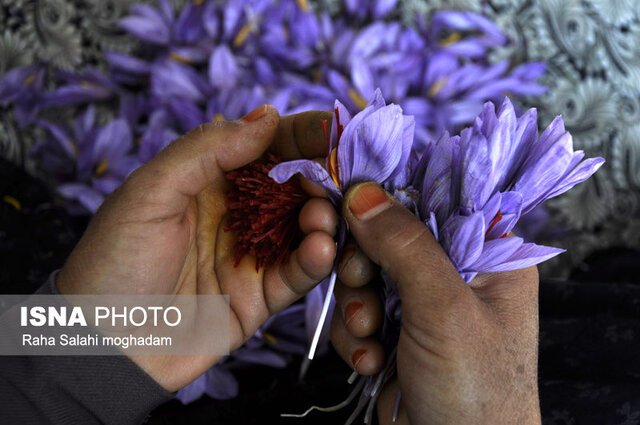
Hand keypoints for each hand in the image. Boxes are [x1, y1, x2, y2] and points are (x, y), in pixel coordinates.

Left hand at [56, 106, 338, 391]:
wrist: (100, 347)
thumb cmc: (114, 262)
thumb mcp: (150, 193)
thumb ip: (207, 149)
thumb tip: (267, 114)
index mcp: (206, 181)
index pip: (262, 147)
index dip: (298, 134)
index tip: (332, 129)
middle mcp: (235, 214)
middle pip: (292, 185)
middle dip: (319, 177)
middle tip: (339, 178)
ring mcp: (250, 256)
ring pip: (302, 228)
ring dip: (321, 217)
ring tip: (320, 217)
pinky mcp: (259, 297)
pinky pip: (296, 274)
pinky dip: (314, 260)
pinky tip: (318, 248)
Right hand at [331, 182, 540, 424]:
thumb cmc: (475, 389)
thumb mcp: (444, 309)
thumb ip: (405, 246)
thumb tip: (362, 191)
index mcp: (488, 255)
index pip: (437, 201)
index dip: (392, 197)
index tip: (352, 199)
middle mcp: (455, 274)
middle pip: (389, 237)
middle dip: (365, 264)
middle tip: (360, 282)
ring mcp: (421, 305)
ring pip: (366, 274)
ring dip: (356, 305)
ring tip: (370, 336)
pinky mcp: (394, 333)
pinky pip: (357, 311)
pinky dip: (354, 334)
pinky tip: (370, 360)